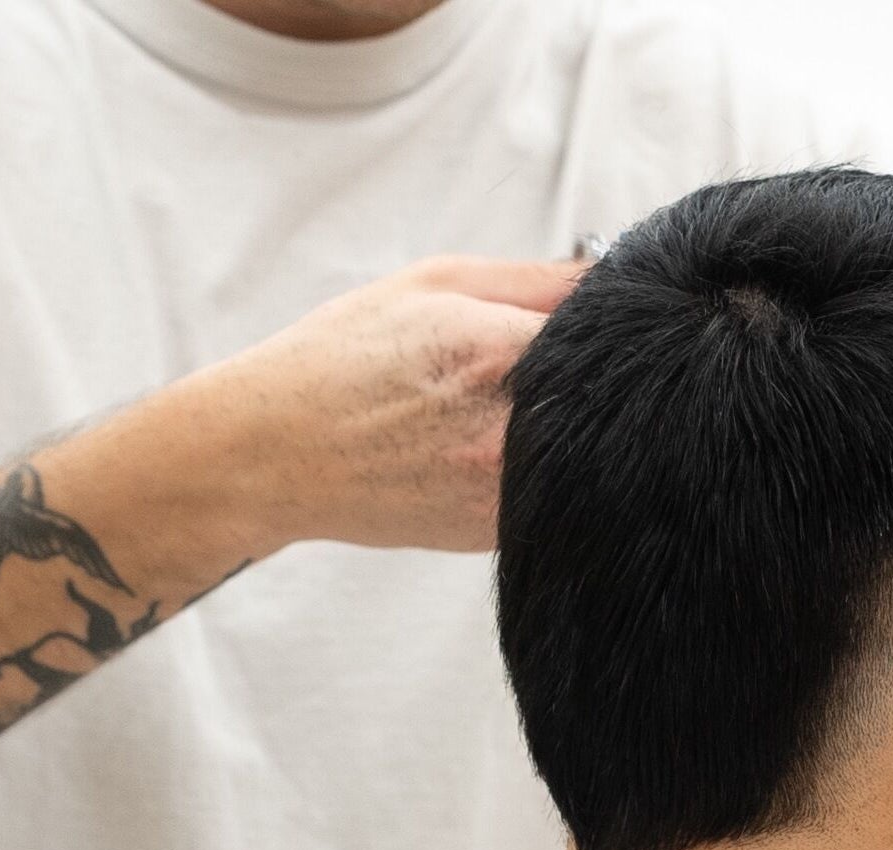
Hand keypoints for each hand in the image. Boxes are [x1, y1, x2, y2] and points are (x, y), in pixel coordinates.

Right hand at [170, 256, 582, 557]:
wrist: (273, 454)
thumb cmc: (343, 359)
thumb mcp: (433, 285)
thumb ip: (536, 280)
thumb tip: (619, 275)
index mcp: (498, 352)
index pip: (613, 336)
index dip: (619, 327)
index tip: (610, 323)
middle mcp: (511, 430)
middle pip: (611, 398)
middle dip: (602, 379)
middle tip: (555, 367)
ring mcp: (507, 491)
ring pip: (587, 450)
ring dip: (577, 427)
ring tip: (502, 407)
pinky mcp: (500, 533)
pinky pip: (556, 492)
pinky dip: (548, 468)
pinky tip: (494, 448)